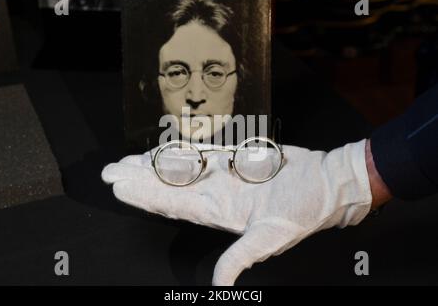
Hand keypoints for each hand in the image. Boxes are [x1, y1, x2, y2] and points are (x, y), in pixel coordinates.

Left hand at [102, 140, 371, 284]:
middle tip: (110, 171)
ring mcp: (224, 178)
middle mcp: (216, 195)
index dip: (144, 196)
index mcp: (220, 212)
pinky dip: (181, 153)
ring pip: (180, 171)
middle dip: (138, 180)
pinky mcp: (236, 162)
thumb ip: (240, 259)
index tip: (119, 187)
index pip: (172, 204)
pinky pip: (202, 155)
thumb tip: (219, 287)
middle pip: (168, 187)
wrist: (327, 183)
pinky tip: (164, 151)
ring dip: (153, 166)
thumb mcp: (271, 237)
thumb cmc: (304, 208)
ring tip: (128, 162)